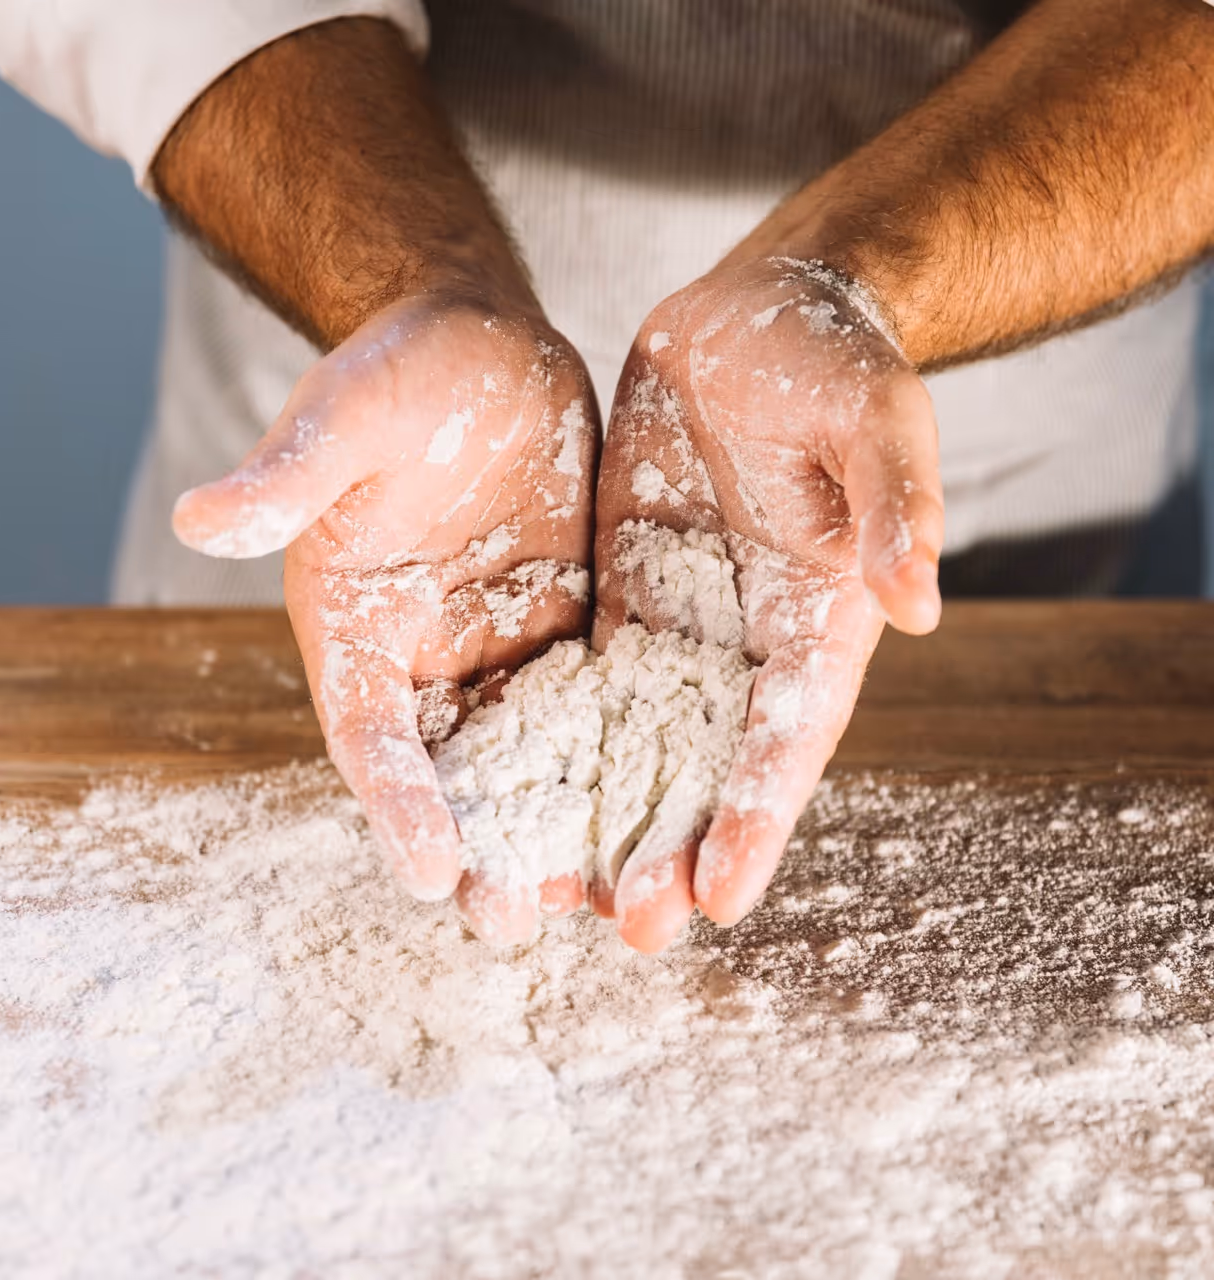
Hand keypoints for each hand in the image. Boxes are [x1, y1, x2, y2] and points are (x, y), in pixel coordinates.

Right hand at [173, 287, 598, 941]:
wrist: (480, 350)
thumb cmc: (394, 374)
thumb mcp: (343, 418)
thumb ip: (289, 476)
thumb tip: (196, 518)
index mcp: (356, 626)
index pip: (370, 733)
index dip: (395, 803)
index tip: (426, 872)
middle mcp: (427, 657)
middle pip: (452, 773)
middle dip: (481, 850)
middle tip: (514, 923)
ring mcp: (502, 648)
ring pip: (531, 758)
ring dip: (558, 829)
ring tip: (600, 900)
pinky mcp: (569, 626)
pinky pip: (598, 702)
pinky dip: (622, 759)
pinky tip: (664, 811)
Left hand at [593, 257, 942, 951]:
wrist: (754, 314)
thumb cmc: (831, 352)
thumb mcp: (873, 410)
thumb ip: (895, 499)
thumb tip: (916, 603)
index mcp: (821, 612)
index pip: (789, 733)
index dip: (758, 815)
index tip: (722, 896)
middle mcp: (751, 637)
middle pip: (711, 762)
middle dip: (676, 846)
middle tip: (632, 931)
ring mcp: (683, 620)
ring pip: (641, 738)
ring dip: (609, 815)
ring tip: (564, 894)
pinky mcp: (623, 591)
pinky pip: (587, 677)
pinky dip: (560, 740)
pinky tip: (519, 795)